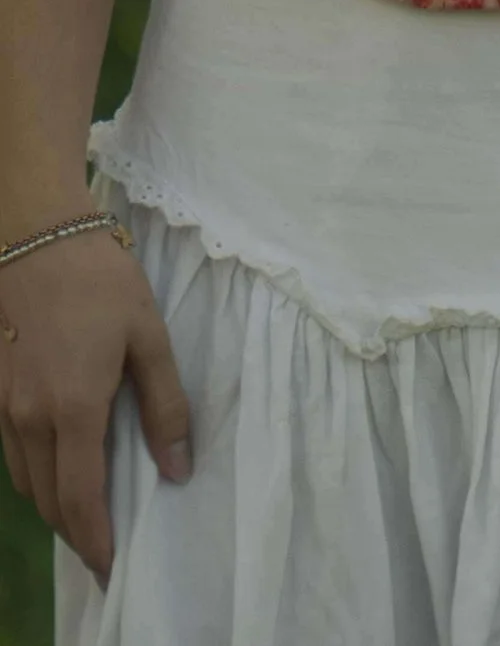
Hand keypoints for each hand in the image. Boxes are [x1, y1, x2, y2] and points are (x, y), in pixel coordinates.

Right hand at [0, 225, 189, 589]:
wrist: (37, 236)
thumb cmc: (100, 281)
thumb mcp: (149, 336)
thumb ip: (165, 405)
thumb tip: (177, 469)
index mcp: (73, 409)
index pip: (80, 499)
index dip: (95, 541)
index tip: (112, 568)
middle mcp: (30, 419)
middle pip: (48, 502)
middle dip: (77, 533)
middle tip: (106, 548)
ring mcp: (5, 409)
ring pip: (26, 483)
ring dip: (54, 508)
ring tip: (87, 517)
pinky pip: (13, 456)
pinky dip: (36, 477)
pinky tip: (60, 470)